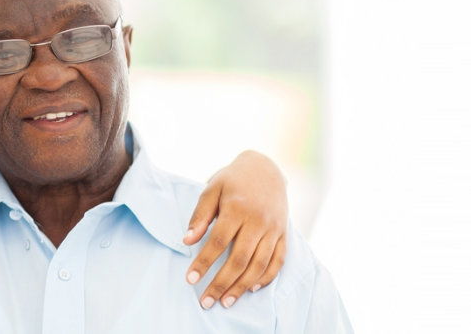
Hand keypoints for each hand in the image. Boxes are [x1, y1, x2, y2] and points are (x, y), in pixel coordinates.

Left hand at [183, 150, 287, 309]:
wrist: (265, 168)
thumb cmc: (233, 180)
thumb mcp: (211, 189)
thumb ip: (200, 216)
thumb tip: (187, 241)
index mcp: (238, 208)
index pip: (218, 241)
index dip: (204, 262)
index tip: (191, 279)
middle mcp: (258, 221)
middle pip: (240, 258)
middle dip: (222, 283)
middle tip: (206, 301)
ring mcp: (274, 228)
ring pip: (259, 264)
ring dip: (242, 286)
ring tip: (226, 301)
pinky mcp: (283, 233)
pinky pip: (278, 260)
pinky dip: (266, 277)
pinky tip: (251, 288)